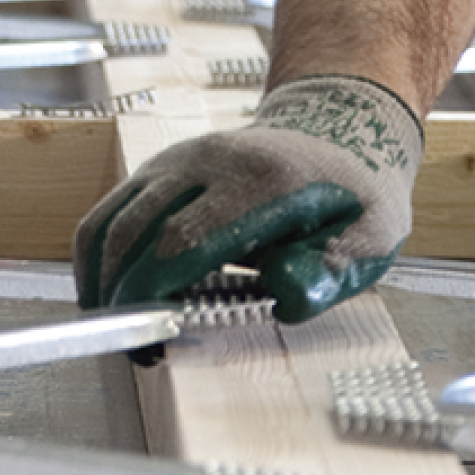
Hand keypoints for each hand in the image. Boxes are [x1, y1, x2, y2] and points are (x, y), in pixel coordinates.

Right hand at [73, 75, 420, 322]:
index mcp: (264, 180)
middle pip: (137, 230)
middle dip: (125, 296)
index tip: (152, 337)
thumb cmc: (354, 191)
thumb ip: (335, 267)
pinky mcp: (160, 168)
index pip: (187, 237)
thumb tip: (287, 292)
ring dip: (103, 279)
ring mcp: (178, 160)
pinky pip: (110, 211)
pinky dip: (99, 257)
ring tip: (122, 330)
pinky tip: (112, 295)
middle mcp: (211, 160)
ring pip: (112, 218)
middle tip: (136, 349)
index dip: (157, 290)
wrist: (337, 126)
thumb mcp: (375, 232)